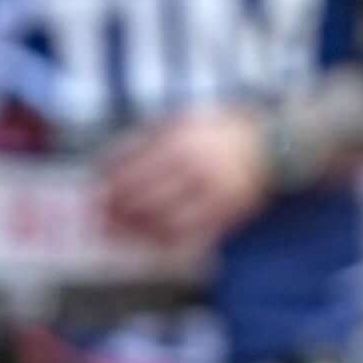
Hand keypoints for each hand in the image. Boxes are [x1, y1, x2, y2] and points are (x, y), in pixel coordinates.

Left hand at [97, 107, 274, 259]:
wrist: (270, 144)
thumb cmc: (218, 132)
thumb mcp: (182, 121)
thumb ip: (147, 138)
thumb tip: (105, 163)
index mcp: (180, 140)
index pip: (131, 166)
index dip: (106, 183)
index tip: (91, 194)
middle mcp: (194, 166)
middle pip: (142, 196)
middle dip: (114, 212)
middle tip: (97, 221)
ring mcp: (211, 192)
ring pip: (163, 221)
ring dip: (136, 231)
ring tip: (119, 234)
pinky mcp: (226, 213)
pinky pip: (190, 234)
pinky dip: (166, 241)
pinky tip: (151, 241)